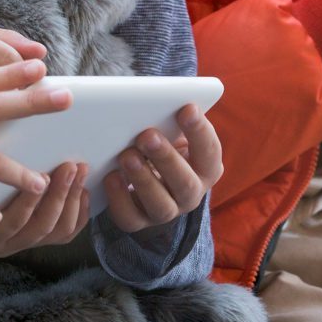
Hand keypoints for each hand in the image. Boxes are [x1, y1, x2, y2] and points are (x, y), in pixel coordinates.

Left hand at [103, 103, 223, 232]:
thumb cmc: (164, 144)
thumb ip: (171, 120)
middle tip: (147, 135)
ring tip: (126, 155)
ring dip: (143, 179)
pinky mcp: (139, 221)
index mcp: (207, 168)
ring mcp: (166, 211)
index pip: (210, 152)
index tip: (187, 108)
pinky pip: (130, 218)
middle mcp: (191, 194)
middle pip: (185, 183)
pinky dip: (119, 199)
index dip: (200, 131)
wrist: (150, 176)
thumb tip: (156, 100)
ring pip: (160, 205)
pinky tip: (111, 177)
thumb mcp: (173, 132)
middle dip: (165, 158)